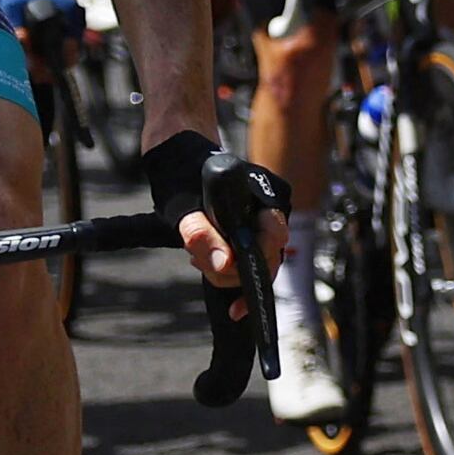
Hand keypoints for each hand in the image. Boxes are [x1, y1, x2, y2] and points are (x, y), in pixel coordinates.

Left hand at [147, 128, 273, 295]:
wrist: (180, 157)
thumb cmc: (181, 176)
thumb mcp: (182, 208)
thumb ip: (203, 235)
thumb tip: (225, 265)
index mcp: (263, 195)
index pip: (272, 242)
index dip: (253, 270)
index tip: (231, 297)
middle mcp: (273, 206)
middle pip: (268, 257)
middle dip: (232, 271)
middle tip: (196, 262)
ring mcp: (267, 215)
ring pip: (259, 258)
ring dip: (227, 267)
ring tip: (196, 256)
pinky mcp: (256, 223)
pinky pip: (252, 252)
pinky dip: (231, 263)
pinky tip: (210, 260)